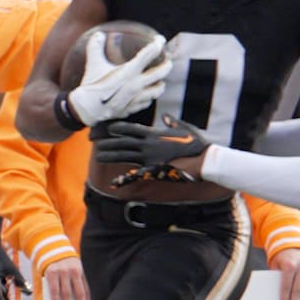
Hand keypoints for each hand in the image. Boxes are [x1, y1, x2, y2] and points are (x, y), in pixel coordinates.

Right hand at [44, 257, 90, 299]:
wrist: (53, 250)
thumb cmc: (65, 266)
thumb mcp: (74, 272)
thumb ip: (76, 285)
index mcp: (82, 272)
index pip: (86, 290)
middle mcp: (74, 271)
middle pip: (79, 292)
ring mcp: (63, 272)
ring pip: (66, 293)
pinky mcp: (52, 273)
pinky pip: (54, 290)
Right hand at [67, 32, 172, 125]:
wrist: (86, 110)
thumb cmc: (91, 86)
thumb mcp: (93, 64)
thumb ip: (95, 47)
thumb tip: (98, 34)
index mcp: (129, 71)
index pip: (149, 54)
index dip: (157, 45)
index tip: (160, 40)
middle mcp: (136, 84)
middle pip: (161, 73)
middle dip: (167, 65)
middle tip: (167, 60)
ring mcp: (137, 98)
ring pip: (158, 90)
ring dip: (160, 84)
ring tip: (160, 80)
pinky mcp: (133, 108)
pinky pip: (148, 102)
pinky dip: (149, 97)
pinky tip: (147, 95)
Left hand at [93, 115, 210, 179]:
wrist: (203, 160)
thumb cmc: (197, 142)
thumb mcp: (185, 127)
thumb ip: (173, 122)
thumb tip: (165, 117)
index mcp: (154, 133)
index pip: (131, 129)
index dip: (119, 128)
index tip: (109, 128)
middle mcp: (148, 145)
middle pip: (123, 143)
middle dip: (109, 142)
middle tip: (96, 142)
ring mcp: (150, 158)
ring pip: (125, 157)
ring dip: (111, 156)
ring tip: (99, 156)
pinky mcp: (154, 170)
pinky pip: (136, 175)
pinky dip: (124, 179)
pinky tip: (114, 183)